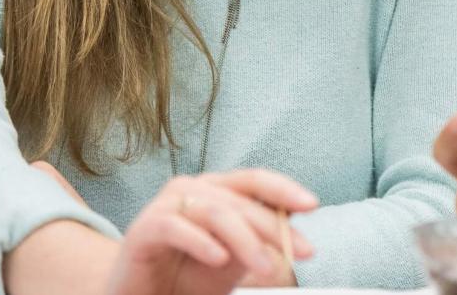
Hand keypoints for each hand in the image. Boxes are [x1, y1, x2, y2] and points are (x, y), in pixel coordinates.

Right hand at [104, 170, 317, 294]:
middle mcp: (192, 189)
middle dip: (275, 227)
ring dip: (246, 240)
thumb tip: (295, 230)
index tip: (313, 205)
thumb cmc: (190, 277)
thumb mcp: (236, 260)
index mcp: (217, 190)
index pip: (256, 180)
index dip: (285, 188)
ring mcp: (166, 205)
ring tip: (266, 267)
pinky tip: (220, 259)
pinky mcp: (143, 228)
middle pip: (241, 199)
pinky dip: (201, 242)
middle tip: (302, 253)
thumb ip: (261, 242)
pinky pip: (175, 227)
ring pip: (215, 211)